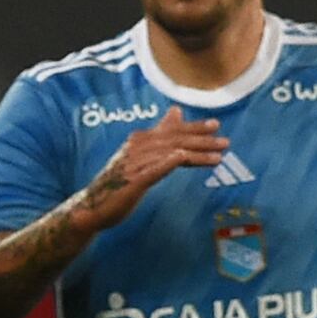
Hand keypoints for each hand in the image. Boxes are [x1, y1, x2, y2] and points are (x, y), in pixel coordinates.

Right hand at [74, 107, 231, 234]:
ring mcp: (133, 165)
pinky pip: (151, 170)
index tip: (215, 125)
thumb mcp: (141, 154)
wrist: (92, 206)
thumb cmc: (119, 182)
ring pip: (169, 155)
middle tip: (224, 141)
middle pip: (173, 141)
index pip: (171, 132)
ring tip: (218, 156)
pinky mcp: (130, 183)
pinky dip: (166, 162)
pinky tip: (181, 157)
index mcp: (139, 141)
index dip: (193, 127)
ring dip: (195, 153)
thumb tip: (176, 110)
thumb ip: (159, 134)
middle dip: (201, 140)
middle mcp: (137, 149)